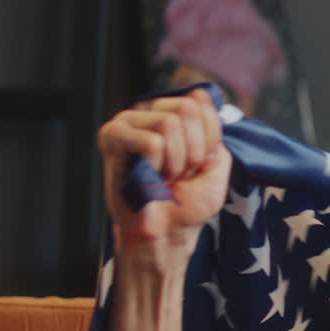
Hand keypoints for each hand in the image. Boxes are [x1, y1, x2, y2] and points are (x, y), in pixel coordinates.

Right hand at [97, 88, 231, 259]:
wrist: (167, 233)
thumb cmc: (188, 203)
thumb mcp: (217, 163)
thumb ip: (216, 130)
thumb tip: (201, 96)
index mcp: (174, 115)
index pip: (201, 100)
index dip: (210, 137)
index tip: (200, 163)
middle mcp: (150, 112)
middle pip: (186, 108)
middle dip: (194, 149)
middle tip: (180, 172)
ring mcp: (129, 122)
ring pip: (169, 122)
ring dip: (176, 160)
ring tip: (164, 176)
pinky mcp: (112, 137)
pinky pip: (151, 141)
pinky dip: (157, 164)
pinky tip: (147, 175)